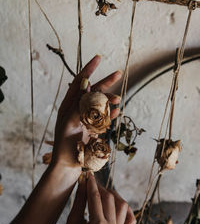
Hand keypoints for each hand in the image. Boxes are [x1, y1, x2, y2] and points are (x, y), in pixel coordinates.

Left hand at [50, 55, 121, 173]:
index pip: (79, 82)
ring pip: (101, 104)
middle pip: (93, 91)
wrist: (69, 165)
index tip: (98, 58)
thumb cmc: (64, 144)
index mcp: (69, 105)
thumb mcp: (69, 122)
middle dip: (106, 82)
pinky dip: (111, 114)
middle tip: (118, 73)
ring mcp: (87, 118)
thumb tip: (85, 85)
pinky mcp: (94, 128)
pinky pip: (104, 117)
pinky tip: (117, 111)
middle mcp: (78, 109)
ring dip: (110, 100)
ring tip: (119, 100)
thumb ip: (78, 104)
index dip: (88, 69)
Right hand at [56, 174, 135, 223]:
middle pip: (110, 199)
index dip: (91, 184)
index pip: (96, 198)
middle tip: (92, 183)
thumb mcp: (72, 222)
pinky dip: (126, 209)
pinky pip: (130, 219)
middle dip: (100, 188)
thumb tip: (82, 182)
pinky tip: (117, 204)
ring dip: (113, 196)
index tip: (89, 174)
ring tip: (102, 193)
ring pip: (122, 206)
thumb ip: (79, 200)